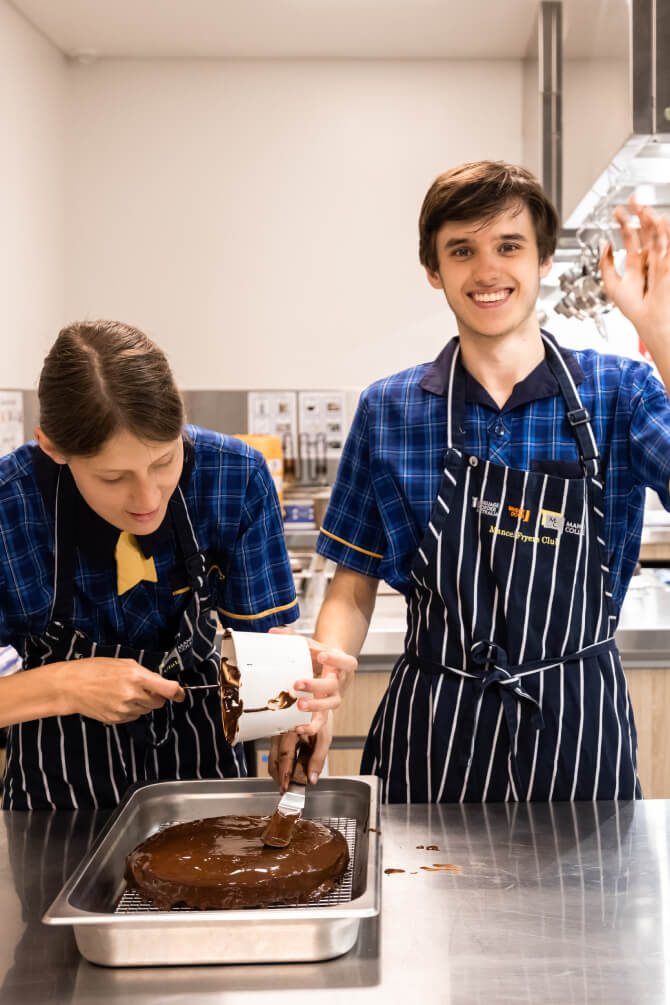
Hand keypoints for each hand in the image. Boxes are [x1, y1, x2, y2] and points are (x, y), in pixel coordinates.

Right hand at [59, 658, 184, 723]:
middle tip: (143, 688)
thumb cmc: (96, 669)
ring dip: (143, 704)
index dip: (177, 692)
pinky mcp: (116, 719)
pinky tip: (117, 701)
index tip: (180, 694)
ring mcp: (124, 709)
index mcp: (136, 676)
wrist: (71, 686)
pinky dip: (131, 711)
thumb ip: (145, 674)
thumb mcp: (124, 663)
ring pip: (147, 711)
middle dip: (156, 696)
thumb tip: (161, 684)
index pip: (167, 689)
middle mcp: (132, 694)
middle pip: (158, 702)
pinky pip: (134, 717)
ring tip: (126, 693)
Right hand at [267, 713, 334, 791]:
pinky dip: (279, 765)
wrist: (315, 698)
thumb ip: (317, 759)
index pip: (285, 756)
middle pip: (274, 760)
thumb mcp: (324, 738)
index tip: (286, 787)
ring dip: (278, 773)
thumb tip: (312, 779)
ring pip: (272, 758)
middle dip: (279, 778)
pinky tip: (286, 772)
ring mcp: (276, 734)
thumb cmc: (320, 716)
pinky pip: (274, 754)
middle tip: (285, 790)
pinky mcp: (276, 736)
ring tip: (286, 783)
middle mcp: (280, 731)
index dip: (285, 774)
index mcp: (292, 730)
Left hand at [269, 626, 357, 734]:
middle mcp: (339, 682)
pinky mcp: (325, 711)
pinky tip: (297, 728)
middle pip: (332, 685)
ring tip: (299, 705)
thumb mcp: (313, 645)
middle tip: (297, 683)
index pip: (345, 661)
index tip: (321, 655)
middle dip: (315, 685)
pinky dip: (311, 728)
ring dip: (315, 705)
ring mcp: (333, 698)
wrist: (332, 669)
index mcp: (341, 664)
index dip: (335, 659)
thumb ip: (294, 638)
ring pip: (330, 705)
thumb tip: (273, 631)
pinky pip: (321, 722)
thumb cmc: (321, 656)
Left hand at [600, 195, 669, 349]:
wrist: (649, 320)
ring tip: (643, 207)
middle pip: (645, 232)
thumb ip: (606, 265)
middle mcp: (650, 260)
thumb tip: (606, 245)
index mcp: (636, 264)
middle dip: (639, 215)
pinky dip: (664, 232)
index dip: (624, 224)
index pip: (631, 239)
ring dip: (650, 220)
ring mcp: (661, 261)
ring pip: (656, 235)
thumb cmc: (634, 309)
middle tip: (633, 199)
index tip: (618, 211)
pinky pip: (667, 245)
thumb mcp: (611, 285)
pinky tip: (660, 220)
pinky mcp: (668, 265)